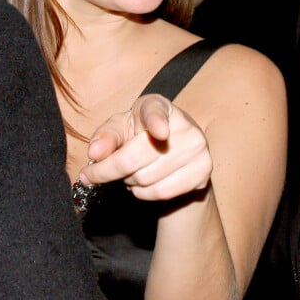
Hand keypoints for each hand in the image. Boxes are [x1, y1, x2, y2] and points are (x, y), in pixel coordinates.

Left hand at [77, 94, 212, 200]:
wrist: (174, 151)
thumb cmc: (140, 135)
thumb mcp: (120, 129)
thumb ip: (105, 137)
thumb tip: (95, 153)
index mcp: (158, 105)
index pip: (155, 113)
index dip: (157, 122)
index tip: (159, 132)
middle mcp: (184, 124)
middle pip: (135, 158)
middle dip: (108, 171)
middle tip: (95, 175)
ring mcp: (198, 148)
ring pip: (146, 179)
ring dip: (129, 182)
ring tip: (131, 173)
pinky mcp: (204, 170)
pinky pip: (161, 192)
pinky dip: (144, 193)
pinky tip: (145, 183)